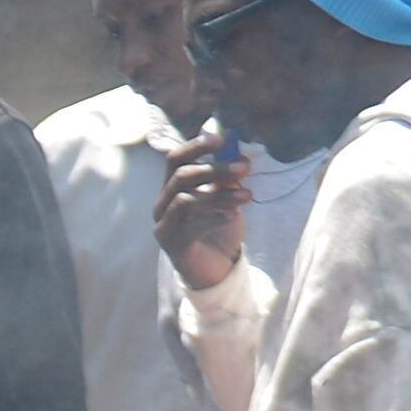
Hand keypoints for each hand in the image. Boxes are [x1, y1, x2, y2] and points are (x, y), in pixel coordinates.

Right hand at [153, 129, 248, 292]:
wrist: (216, 270)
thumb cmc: (219, 230)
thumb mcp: (227, 199)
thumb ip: (227, 181)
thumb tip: (238, 157)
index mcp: (173, 187)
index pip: (176, 159)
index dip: (196, 146)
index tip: (222, 139)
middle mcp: (163, 203)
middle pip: (181, 176)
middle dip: (214, 169)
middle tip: (244, 168)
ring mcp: (164, 224)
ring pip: (186, 199)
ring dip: (219, 195)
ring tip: (247, 196)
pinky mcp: (172, 244)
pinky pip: (191, 225)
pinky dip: (215, 218)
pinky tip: (233, 217)